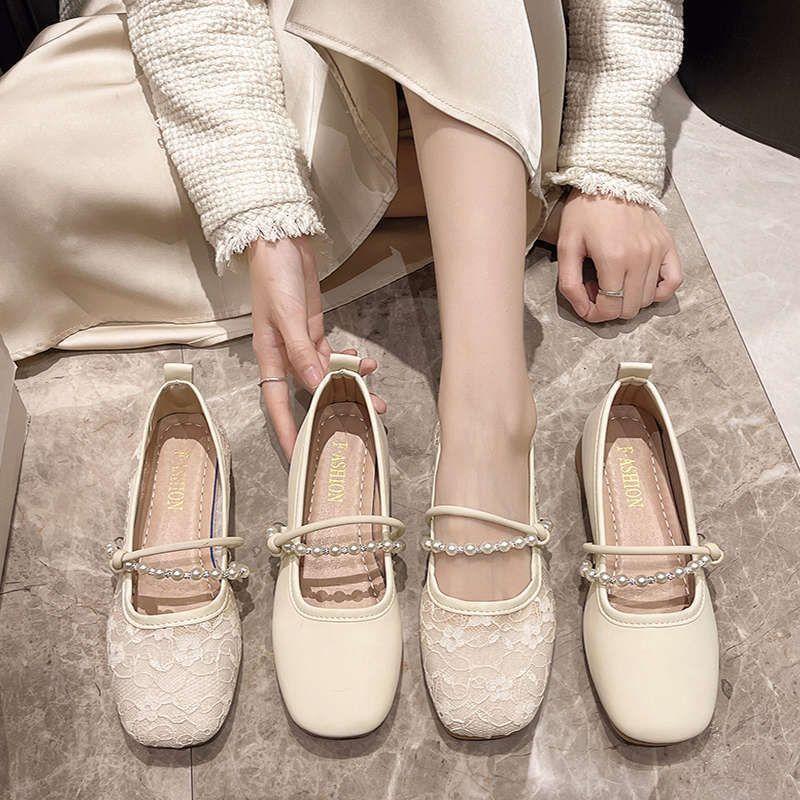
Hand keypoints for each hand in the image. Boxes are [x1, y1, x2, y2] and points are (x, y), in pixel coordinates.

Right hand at [248, 237, 385, 457]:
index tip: (298, 456)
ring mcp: (301, 345)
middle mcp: (285, 356)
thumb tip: (315, 386)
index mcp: (270, 357)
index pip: (277, 405)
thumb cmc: (275, 278)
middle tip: (361, 428)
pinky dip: (350, 360)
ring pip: (327, 376)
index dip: (288, 431)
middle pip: (308, 394)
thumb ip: (302, 352)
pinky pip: (333, 355)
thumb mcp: (287, 317)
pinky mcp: (314, 331)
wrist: (282, 243)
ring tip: (378, 399)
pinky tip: (365, 362)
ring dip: (352, 385)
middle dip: (333, 411)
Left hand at [556, 189, 681, 322]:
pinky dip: (659, 291)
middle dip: (610, 308)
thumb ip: (570, 282)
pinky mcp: (668, 245)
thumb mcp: (567, 246)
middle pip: (629, 308)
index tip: (586, 304)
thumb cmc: (585, 211)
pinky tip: (641, 285)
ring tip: (613, 282)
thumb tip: (583, 309)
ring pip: (647, 300)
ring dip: (628, 300)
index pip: (610, 308)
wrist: (611, 179)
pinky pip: (674, 282)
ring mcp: (657, 252)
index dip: (594, 314)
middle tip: (596, 290)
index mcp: (613, 259)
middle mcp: (640, 258)